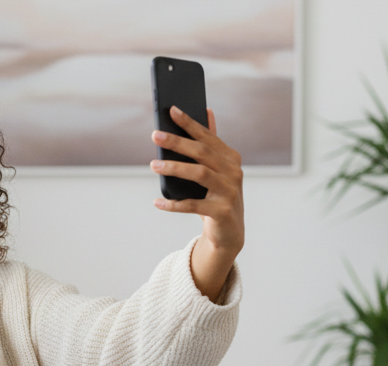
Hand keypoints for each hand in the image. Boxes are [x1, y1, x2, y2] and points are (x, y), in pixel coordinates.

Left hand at [151, 107, 243, 300]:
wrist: (229, 233)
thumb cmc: (217, 197)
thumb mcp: (216, 170)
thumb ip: (211, 144)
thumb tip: (207, 111)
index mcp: (231, 158)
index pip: (207, 136)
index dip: (190, 123)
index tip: (171, 110)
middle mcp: (234, 172)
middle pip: (202, 152)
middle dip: (178, 142)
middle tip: (155, 136)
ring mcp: (230, 192)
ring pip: (200, 174)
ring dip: (175, 168)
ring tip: (154, 165)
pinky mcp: (222, 212)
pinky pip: (194, 205)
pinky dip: (174, 204)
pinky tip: (158, 202)